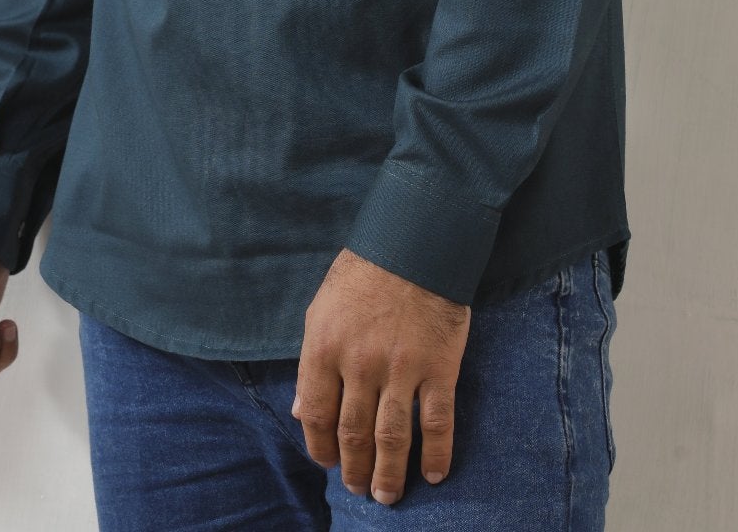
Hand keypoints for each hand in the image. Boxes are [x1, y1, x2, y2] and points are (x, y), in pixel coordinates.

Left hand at [291, 248, 470, 503]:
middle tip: (358, 489)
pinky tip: (433, 474)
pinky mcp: (438, 367)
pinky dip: (436, 452)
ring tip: (386, 496)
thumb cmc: (364, 272)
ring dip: (388, 473)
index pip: (315, 414)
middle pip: (353, 432)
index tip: (327, 462)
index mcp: (324, 347)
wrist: (415, 241)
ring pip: (392, 436)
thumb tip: (299, 410)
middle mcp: (359, 364)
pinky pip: (437, 420)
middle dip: (353, 468)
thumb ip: (311, 362)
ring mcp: (401, 369)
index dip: (319, 446)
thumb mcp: (322, 309)